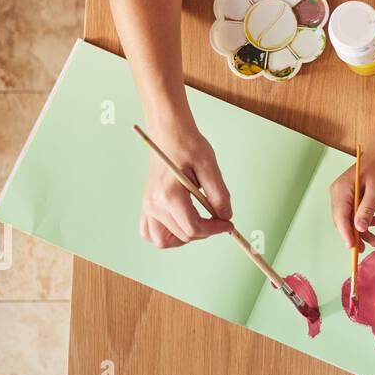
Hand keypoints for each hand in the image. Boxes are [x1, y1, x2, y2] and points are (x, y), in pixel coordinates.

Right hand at [139, 122, 232, 248]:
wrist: (169, 133)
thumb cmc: (188, 145)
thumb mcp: (210, 166)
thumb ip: (219, 194)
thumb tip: (226, 216)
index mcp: (169, 194)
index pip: (193, 227)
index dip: (215, 229)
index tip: (228, 224)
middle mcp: (154, 204)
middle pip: (182, 235)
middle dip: (205, 232)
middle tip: (218, 219)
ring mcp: (147, 206)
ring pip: (162, 241)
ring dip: (183, 238)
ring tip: (200, 224)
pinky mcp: (146, 205)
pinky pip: (150, 232)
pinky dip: (166, 235)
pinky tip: (181, 223)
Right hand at [330, 159, 374, 250]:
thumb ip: (367, 210)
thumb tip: (359, 228)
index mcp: (341, 190)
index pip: (340, 217)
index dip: (346, 234)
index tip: (353, 247)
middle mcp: (338, 193)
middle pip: (342, 220)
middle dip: (355, 235)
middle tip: (366, 247)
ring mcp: (343, 195)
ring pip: (349, 219)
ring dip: (363, 229)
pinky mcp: (350, 197)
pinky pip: (355, 213)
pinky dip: (366, 219)